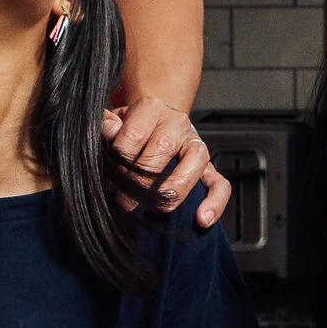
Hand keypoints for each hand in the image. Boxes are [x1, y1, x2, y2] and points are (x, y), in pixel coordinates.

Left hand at [102, 98, 229, 226]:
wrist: (152, 127)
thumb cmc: (130, 130)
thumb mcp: (113, 123)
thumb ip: (106, 126)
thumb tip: (108, 129)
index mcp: (151, 108)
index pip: (134, 133)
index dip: (119, 160)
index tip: (109, 178)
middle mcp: (177, 122)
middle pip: (163, 147)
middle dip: (141, 179)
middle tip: (125, 200)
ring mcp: (196, 144)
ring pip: (196, 160)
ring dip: (175, 187)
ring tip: (158, 207)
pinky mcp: (209, 167)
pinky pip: (220, 183)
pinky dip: (215, 202)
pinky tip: (203, 219)